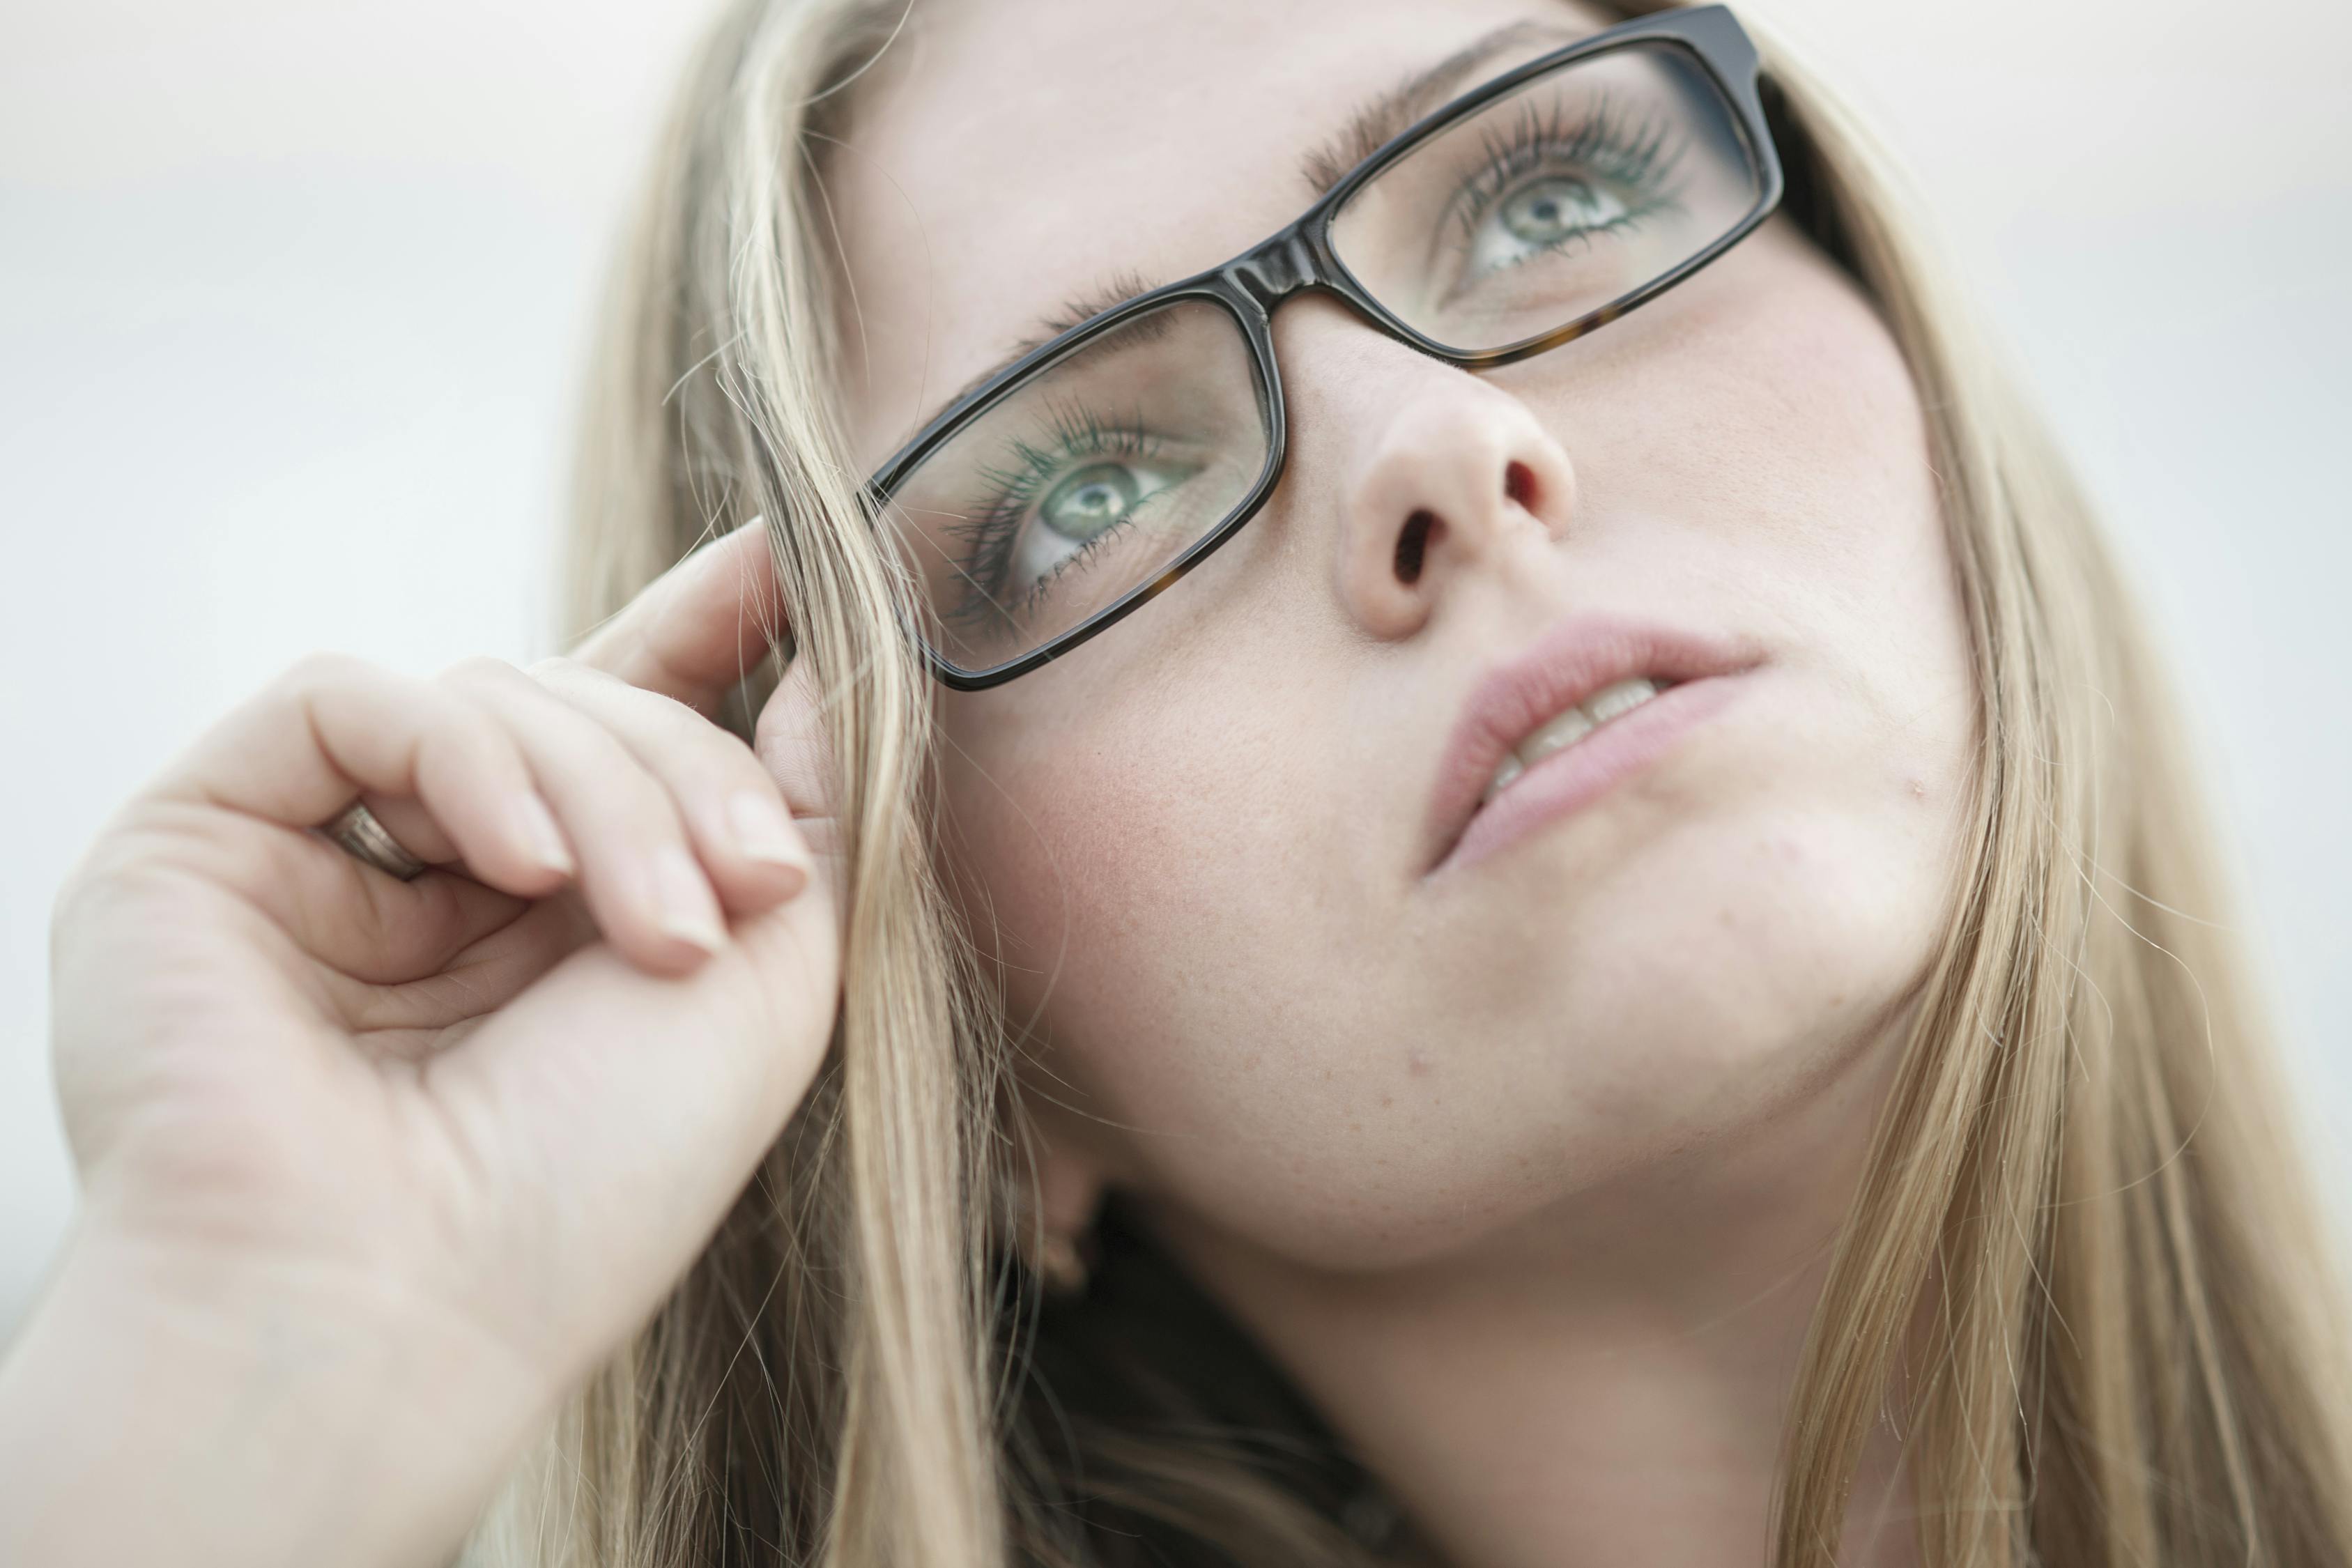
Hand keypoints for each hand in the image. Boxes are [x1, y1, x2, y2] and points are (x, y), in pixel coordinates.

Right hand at [6, 521, 840, 1567]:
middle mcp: (434, 882)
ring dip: (609, 791)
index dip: (708, 635)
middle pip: (587, 706)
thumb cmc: (600, 1179)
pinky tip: (516, 871)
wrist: (405, 1308)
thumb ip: (801, 810)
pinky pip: (353, 701)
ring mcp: (316, 858)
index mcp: (555, 920)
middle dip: (691, 773)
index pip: (626, 728)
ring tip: (655, 932)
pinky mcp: (206, 835)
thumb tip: (819, 659)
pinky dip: (467, 762)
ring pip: (492, 697)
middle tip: (751, 892)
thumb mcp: (776, 981)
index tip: (794, 558)